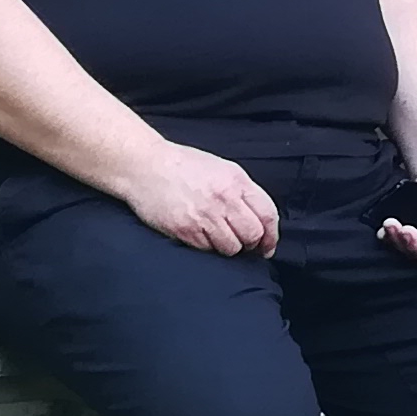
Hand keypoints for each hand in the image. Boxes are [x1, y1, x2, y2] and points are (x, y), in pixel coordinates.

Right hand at [120, 141, 278, 255]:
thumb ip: (241, 191)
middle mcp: (223, 198)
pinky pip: (208, 250)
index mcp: (236, 180)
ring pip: (232, 247)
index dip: (271, 235)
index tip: (267, 246)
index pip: (267, 214)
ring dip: (228, 248)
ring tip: (217, 238)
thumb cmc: (182, 166)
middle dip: (251, 245)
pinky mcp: (185, 229)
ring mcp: (204, 215)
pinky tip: (200, 236)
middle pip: (253, 235)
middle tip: (243, 246)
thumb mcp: (220, 169)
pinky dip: (207, 248)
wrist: (145, 165)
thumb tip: (259, 220)